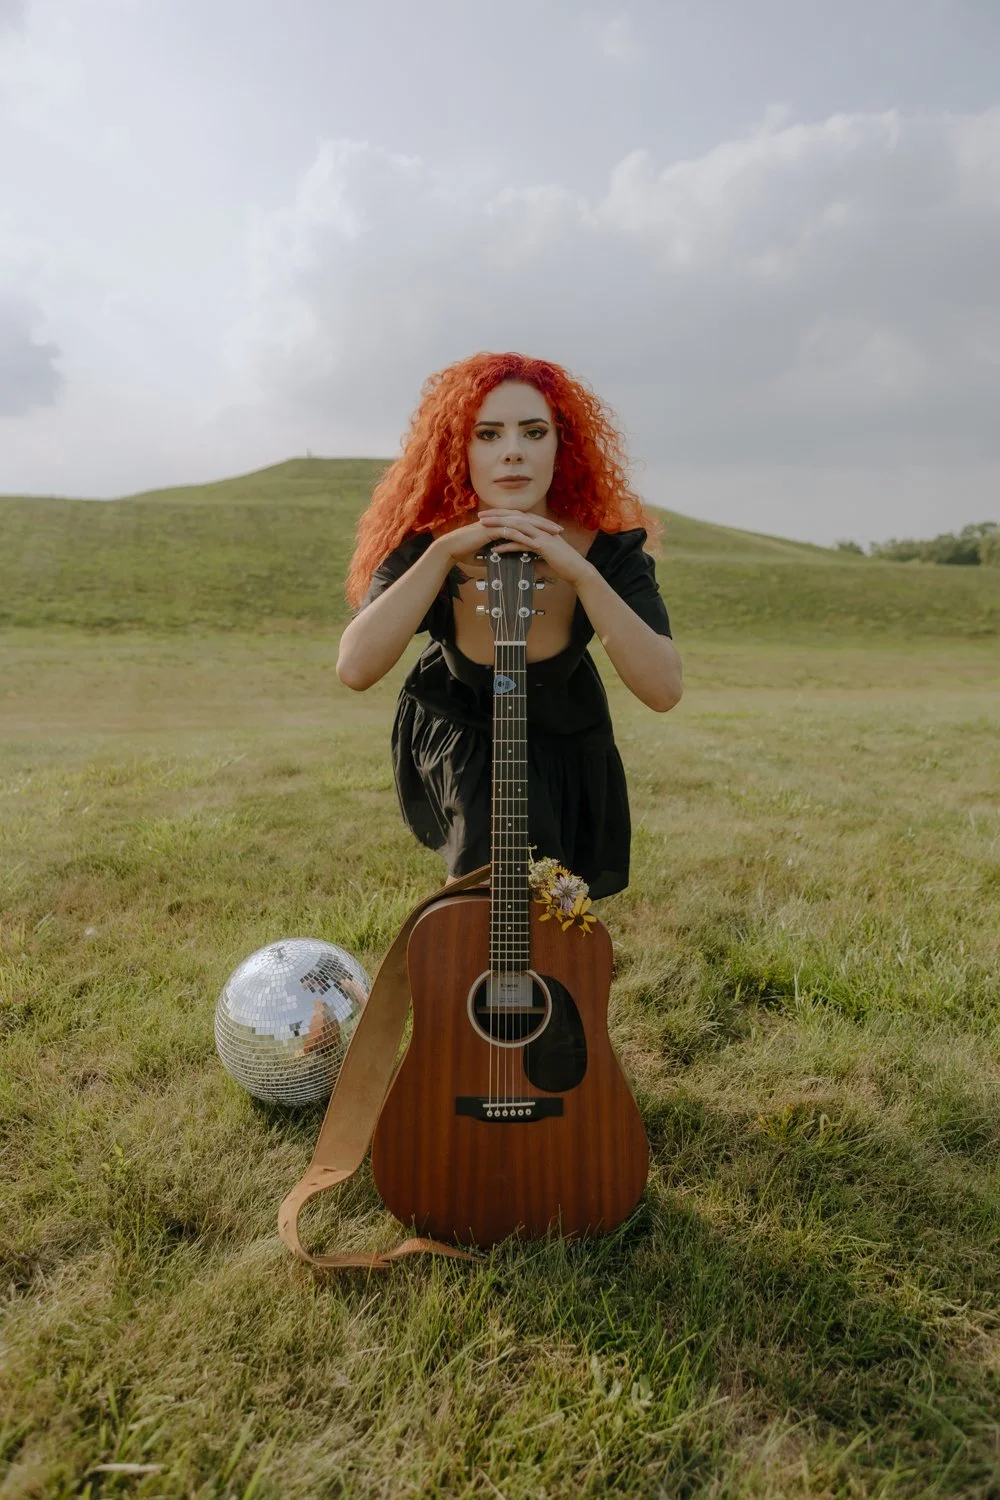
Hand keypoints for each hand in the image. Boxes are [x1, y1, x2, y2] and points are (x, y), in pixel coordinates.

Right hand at [433, 513, 562, 567]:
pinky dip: (522, 536)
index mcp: (501, 523)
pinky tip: (534, 542)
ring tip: (551, 535)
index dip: (540, 527)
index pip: (525, 522)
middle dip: (545, 525)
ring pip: (522, 523)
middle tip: (559, 530)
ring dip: (538, 529)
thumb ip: (498, 554)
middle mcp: (500, 520)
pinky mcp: (490, 529)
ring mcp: (496, 523)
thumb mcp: (487, 554)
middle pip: (528, 519)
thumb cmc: (466, 552)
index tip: (553, 533)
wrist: (451, 550)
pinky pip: (510, 531)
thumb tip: (506, 561)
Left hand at [477, 510, 594, 587]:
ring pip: (515, 526)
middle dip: (496, 515)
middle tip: (480, 515)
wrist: (576, 570)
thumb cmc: (561, 564)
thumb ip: (531, 555)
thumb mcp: (542, 557)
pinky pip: (521, 543)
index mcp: (539, 527)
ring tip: (482, 527)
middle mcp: (539, 528)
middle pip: (514, 516)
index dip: (502, 514)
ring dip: (498, 525)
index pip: (517, 516)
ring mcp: (541, 535)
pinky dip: (507, 545)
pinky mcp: (542, 546)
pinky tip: (495, 549)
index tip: (488, 515)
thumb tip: (522, 560)